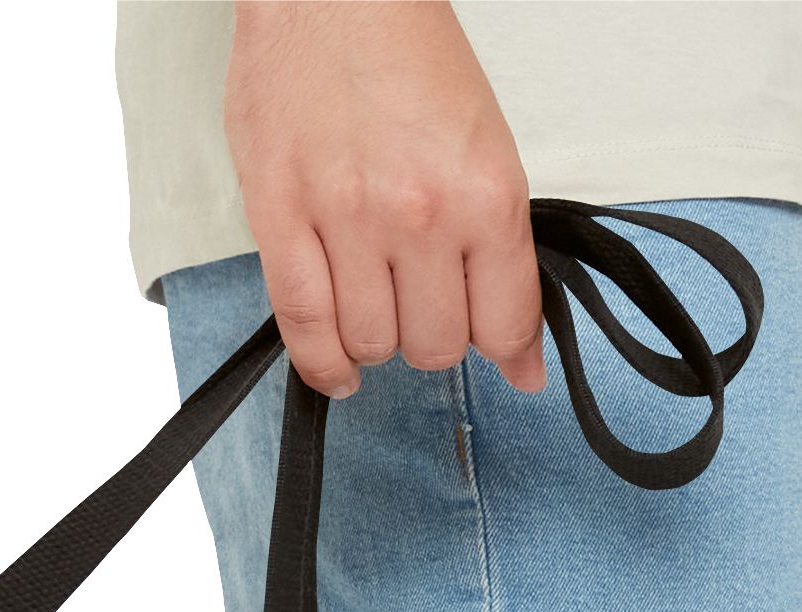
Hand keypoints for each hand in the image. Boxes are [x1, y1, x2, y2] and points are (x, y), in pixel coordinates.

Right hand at [223, 0, 542, 398]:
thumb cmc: (405, 55)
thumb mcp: (485, 146)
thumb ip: (501, 254)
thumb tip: (520, 358)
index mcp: (485, 192)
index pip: (505, 322)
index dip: (506, 350)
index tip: (502, 355)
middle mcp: (420, 214)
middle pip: (436, 345)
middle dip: (433, 335)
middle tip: (423, 301)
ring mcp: (347, 221)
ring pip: (373, 344)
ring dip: (377, 338)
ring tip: (375, 302)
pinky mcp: (281, 221)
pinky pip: (305, 329)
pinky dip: (325, 364)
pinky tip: (340, 366)